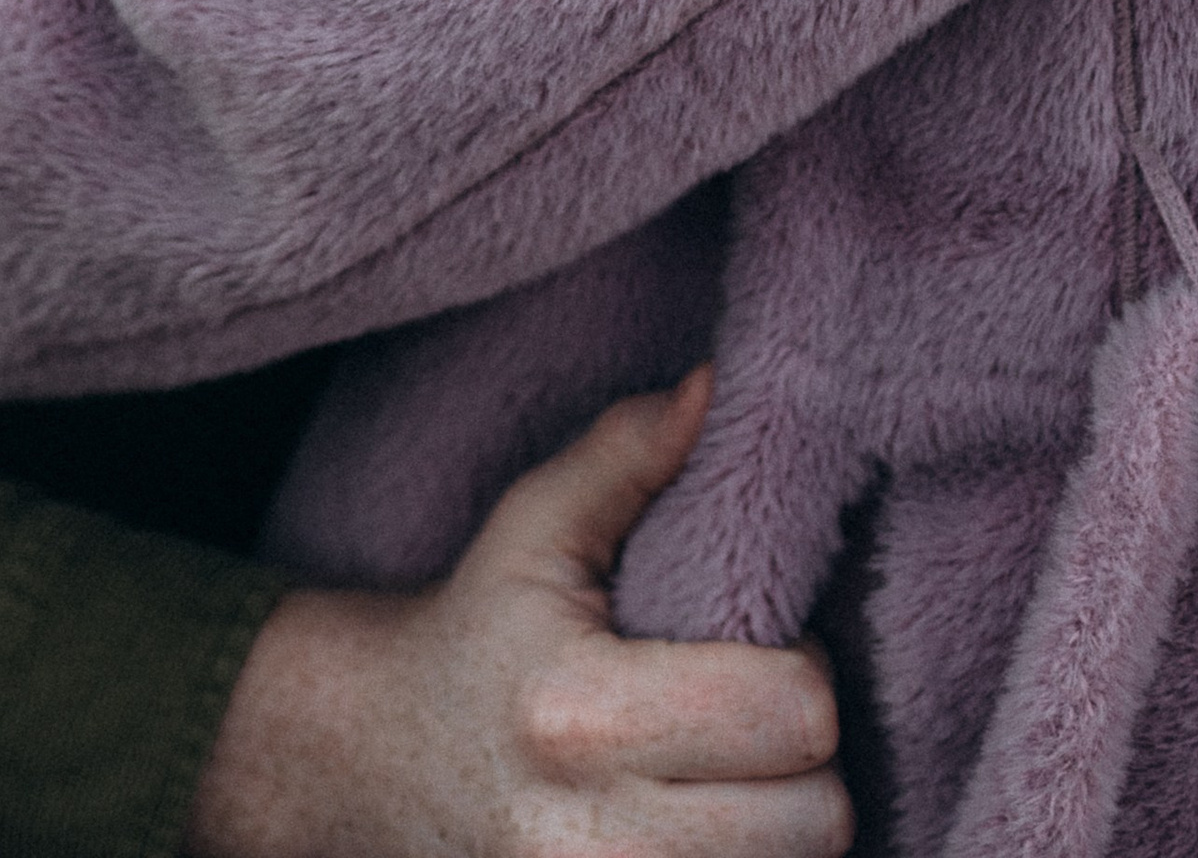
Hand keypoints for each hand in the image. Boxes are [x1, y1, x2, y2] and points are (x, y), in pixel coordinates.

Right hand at [184, 372, 850, 857]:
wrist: (379, 766)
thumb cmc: (478, 633)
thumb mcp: (533, 529)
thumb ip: (625, 454)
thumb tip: (714, 385)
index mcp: (580, 714)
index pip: (792, 714)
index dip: (799, 669)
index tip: (756, 646)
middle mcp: (594, 838)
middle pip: (818, 817)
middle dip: (805, 759)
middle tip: (749, 715)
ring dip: (782, 823)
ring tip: (728, 771)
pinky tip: (706, 819)